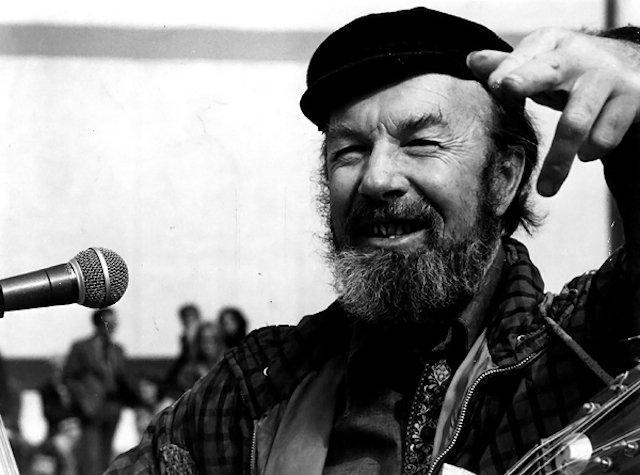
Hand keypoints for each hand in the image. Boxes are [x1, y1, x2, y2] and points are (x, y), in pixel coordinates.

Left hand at [467, 28, 639, 195]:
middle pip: (549, 71)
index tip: (496, 86)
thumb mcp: (543, 62)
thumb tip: (473, 61)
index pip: (525, 55)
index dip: (508, 69)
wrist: (635, 64)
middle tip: (507, 89)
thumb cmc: (574, 70)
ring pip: (576, 121)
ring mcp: (607, 78)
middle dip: (526, 80)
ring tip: (547, 187)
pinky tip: (585, 154)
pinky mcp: (631, 100)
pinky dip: (593, 150)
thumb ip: (509, 65)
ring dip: (559, 159)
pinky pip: (605, 135)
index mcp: (551, 45)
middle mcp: (579, 57)